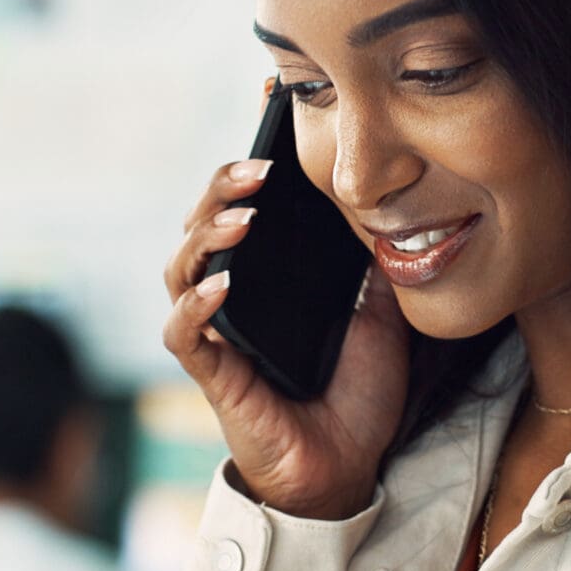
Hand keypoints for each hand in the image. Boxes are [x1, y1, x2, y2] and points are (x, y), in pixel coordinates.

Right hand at [162, 85, 408, 519]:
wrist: (348, 471)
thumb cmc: (354, 397)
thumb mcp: (381, 317)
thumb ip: (374, 267)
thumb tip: (389, 211)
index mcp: (268, 275)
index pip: (246, 202)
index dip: (250, 151)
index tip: (270, 99)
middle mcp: (232, 295)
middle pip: (202, 223)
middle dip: (223, 187)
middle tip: (259, 165)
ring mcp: (215, 333)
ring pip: (181, 268)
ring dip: (207, 235)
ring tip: (243, 214)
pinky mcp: (211, 375)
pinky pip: (183, 334)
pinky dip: (196, 307)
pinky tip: (220, 286)